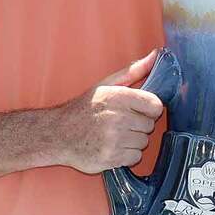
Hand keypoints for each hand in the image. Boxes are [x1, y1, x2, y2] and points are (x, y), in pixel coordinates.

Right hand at [52, 50, 164, 172]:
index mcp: (117, 97)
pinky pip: (135, 157)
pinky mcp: (111, 158)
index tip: (137, 110)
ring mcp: (114, 139)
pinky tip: (112, 147)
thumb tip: (156, 56)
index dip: (148, 108)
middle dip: (137, 125)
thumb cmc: (84, 109)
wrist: (58, 134)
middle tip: (119, 123)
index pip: (155, 105)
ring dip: (132, 140)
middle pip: (149, 125)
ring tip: (114, 135)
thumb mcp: (105, 85)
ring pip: (143, 142)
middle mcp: (117, 118)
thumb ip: (133, 71)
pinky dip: (126, 155)